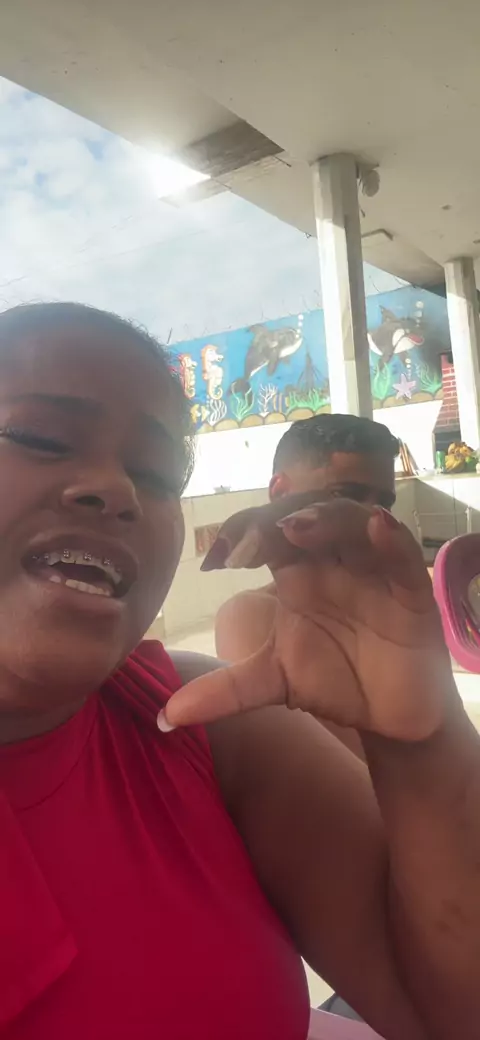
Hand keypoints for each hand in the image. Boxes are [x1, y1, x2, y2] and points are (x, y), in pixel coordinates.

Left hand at [159, 494, 456, 740]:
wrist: (387, 717)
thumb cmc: (332, 680)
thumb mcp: (271, 684)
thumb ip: (223, 692)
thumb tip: (165, 717)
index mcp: (297, 571)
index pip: (266, 533)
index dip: (241, 533)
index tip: (213, 559)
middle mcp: (333, 561)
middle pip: (308, 516)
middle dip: (278, 518)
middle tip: (250, 538)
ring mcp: (373, 573)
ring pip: (354, 524)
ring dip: (328, 518)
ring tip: (297, 527)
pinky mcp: (412, 595)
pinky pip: (404, 558)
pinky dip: (392, 540)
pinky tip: (377, 526)